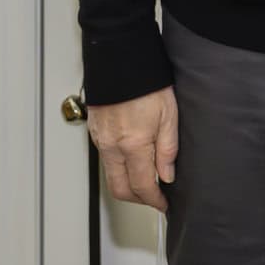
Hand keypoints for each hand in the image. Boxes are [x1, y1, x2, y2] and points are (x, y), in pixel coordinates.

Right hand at [88, 85, 178, 211]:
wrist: (121, 59)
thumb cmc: (148, 82)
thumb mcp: (169, 114)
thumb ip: (168, 149)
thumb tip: (167, 176)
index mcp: (133, 144)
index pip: (142, 186)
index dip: (154, 200)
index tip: (164, 204)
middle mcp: (112, 146)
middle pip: (120, 189)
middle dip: (138, 200)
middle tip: (155, 198)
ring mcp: (101, 139)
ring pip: (111, 176)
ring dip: (128, 184)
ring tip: (147, 180)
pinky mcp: (95, 132)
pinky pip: (105, 159)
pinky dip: (119, 168)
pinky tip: (133, 160)